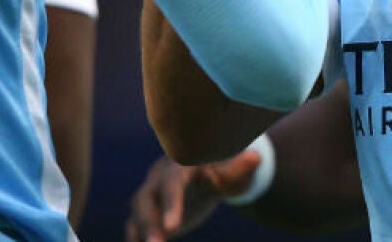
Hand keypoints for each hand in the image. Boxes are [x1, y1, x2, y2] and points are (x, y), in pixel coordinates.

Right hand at [125, 149, 263, 241]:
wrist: (204, 172)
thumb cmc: (222, 171)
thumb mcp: (233, 172)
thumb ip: (240, 168)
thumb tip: (255, 159)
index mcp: (181, 167)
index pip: (173, 184)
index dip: (171, 203)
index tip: (173, 227)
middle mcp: (160, 179)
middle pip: (146, 199)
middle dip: (148, 222)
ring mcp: (152, 196)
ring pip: (138, 213)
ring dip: (141, 232)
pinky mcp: (150, 213)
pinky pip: (136, 226)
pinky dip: (136, 239)